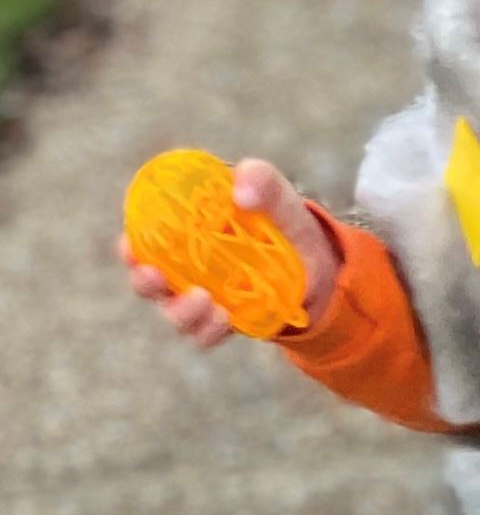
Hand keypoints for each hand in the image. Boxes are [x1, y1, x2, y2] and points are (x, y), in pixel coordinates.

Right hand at [117, 158, 339, 347]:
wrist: (315, 262)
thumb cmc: (281, 219)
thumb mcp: (276, 194)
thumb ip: (260, 180)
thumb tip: (241, 193)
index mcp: (183, 234)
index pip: (143, 241)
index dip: (130, 247)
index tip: (130, 247)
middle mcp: (183, 269)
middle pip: (148, 281)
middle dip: (144, 282)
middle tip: (154, 276)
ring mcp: (200, 299)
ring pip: (175, 313)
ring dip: (181, 311)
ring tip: (203, 300)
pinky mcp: (223, 322)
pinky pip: (206, 334)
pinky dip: (210, 330)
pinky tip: (224, 318)